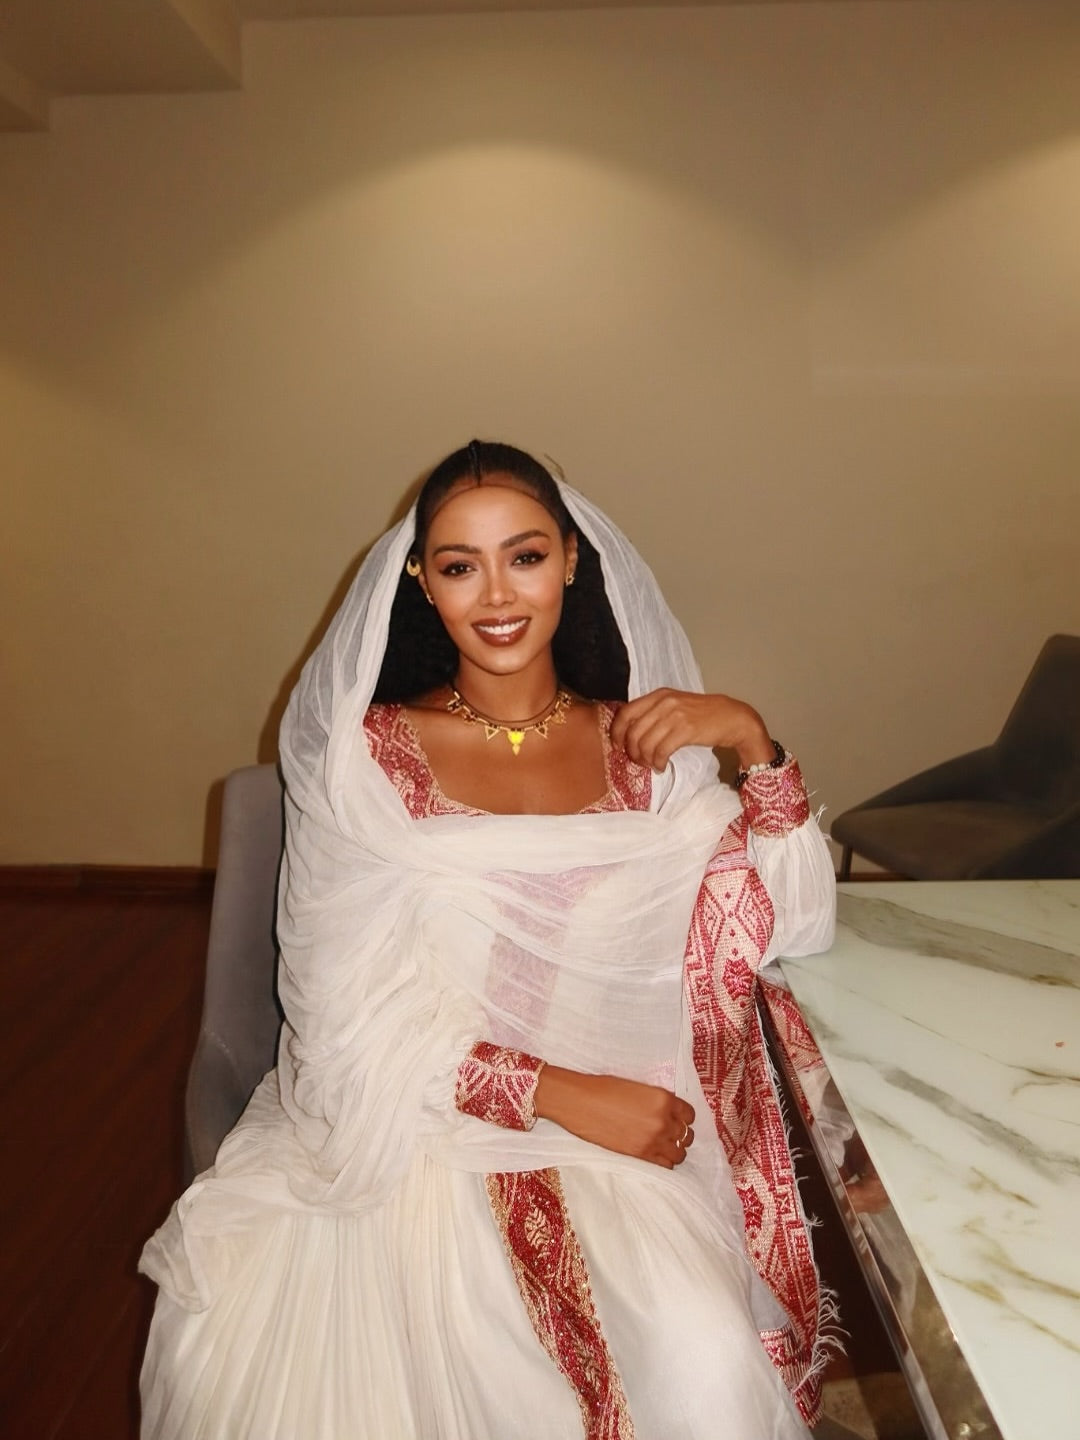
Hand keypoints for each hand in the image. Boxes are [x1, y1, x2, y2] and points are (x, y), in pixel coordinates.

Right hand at [534, 1066, 694, 1168]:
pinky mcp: (640, 1155)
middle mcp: (663, 1120)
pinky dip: (665, 1161)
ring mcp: (652, 1140)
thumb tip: (667, 1112)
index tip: (678, 1119)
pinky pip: (666, 1165)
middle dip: (680, 1134)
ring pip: (680, 1153)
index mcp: (663, 1099)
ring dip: (674, 1149)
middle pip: (686, 1135)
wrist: (580, 1102)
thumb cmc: (603, 1089)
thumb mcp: (638, 1088)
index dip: (684, 1117)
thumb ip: (657, 1100)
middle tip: (670, 1133)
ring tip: (664, 1146)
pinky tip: (656, 1155)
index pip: (689, 1114)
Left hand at [609, 688, 773, 771]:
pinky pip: (661, 751)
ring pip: (646, 743)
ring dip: (645, 760)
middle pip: (633, 732)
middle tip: (639, 761)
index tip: (618, 746)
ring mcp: (676, 715)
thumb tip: (630, 734)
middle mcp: (664, 702)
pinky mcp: (686, 730)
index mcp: (659, 695)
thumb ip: (653, 714)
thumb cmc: (702, 715)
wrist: (732, 718)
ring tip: (652, 765)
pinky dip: (658, 763)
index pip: (626, 712)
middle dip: (632, 751)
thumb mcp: (674, 706)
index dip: (617, 732)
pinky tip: (662, 766)